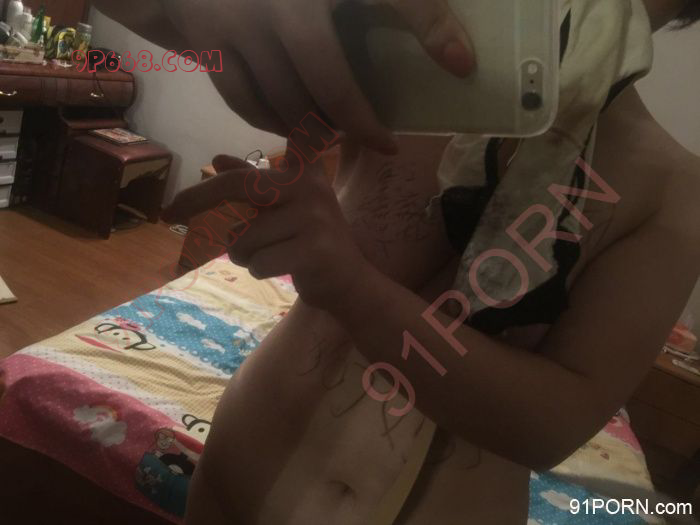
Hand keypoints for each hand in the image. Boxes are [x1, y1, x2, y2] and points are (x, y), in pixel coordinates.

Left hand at [162, 150, 370, 309]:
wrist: (350, 282)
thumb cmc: (311, 242)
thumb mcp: (284, 209)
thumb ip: (254, 183)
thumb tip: (218, 160)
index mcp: (301, 172)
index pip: (247, 170)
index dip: (208, 182)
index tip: (178, 199)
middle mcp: (309, 186)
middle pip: (237, 186)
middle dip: (197, 202)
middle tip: (170, 214)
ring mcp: (314, 217)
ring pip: (243, 237)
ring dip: (242, 254)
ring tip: (267, 256)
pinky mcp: (314, 249)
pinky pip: (258, 262)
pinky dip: (259, 271)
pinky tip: (281, 269)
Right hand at [163, 0, 474, 152]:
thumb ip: (400, 9)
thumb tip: (458, 60)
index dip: (431, 29)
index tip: (461, 68)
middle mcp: (284, 0)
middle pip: (328, 83)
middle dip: (357, 124)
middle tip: (381, 143)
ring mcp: (241, 20)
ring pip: (285, 101)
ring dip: (313, 128)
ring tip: (333, 133)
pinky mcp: (210, 41)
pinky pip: (246, 101)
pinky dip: (271, 121)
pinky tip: (292, 123)